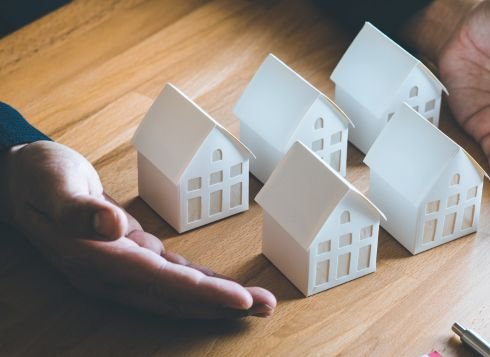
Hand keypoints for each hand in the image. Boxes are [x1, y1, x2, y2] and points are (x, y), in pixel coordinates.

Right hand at [1, 141, 275, 318]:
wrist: (21, 179)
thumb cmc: (37, 175)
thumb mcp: (51, 182)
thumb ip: (76, 208)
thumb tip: (111, 226)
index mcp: (93, 258)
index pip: (157, 281)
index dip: (199, 292)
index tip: (239, 298)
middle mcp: (110, 272)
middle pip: (174, 295)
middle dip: (221, 304)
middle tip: (266, 307)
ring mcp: (120, 268)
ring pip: (176, 290)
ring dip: (217, 298)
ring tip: (258, 303)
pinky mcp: (130, 257)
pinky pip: (171, 276)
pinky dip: (200, 283)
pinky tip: (225, 288)